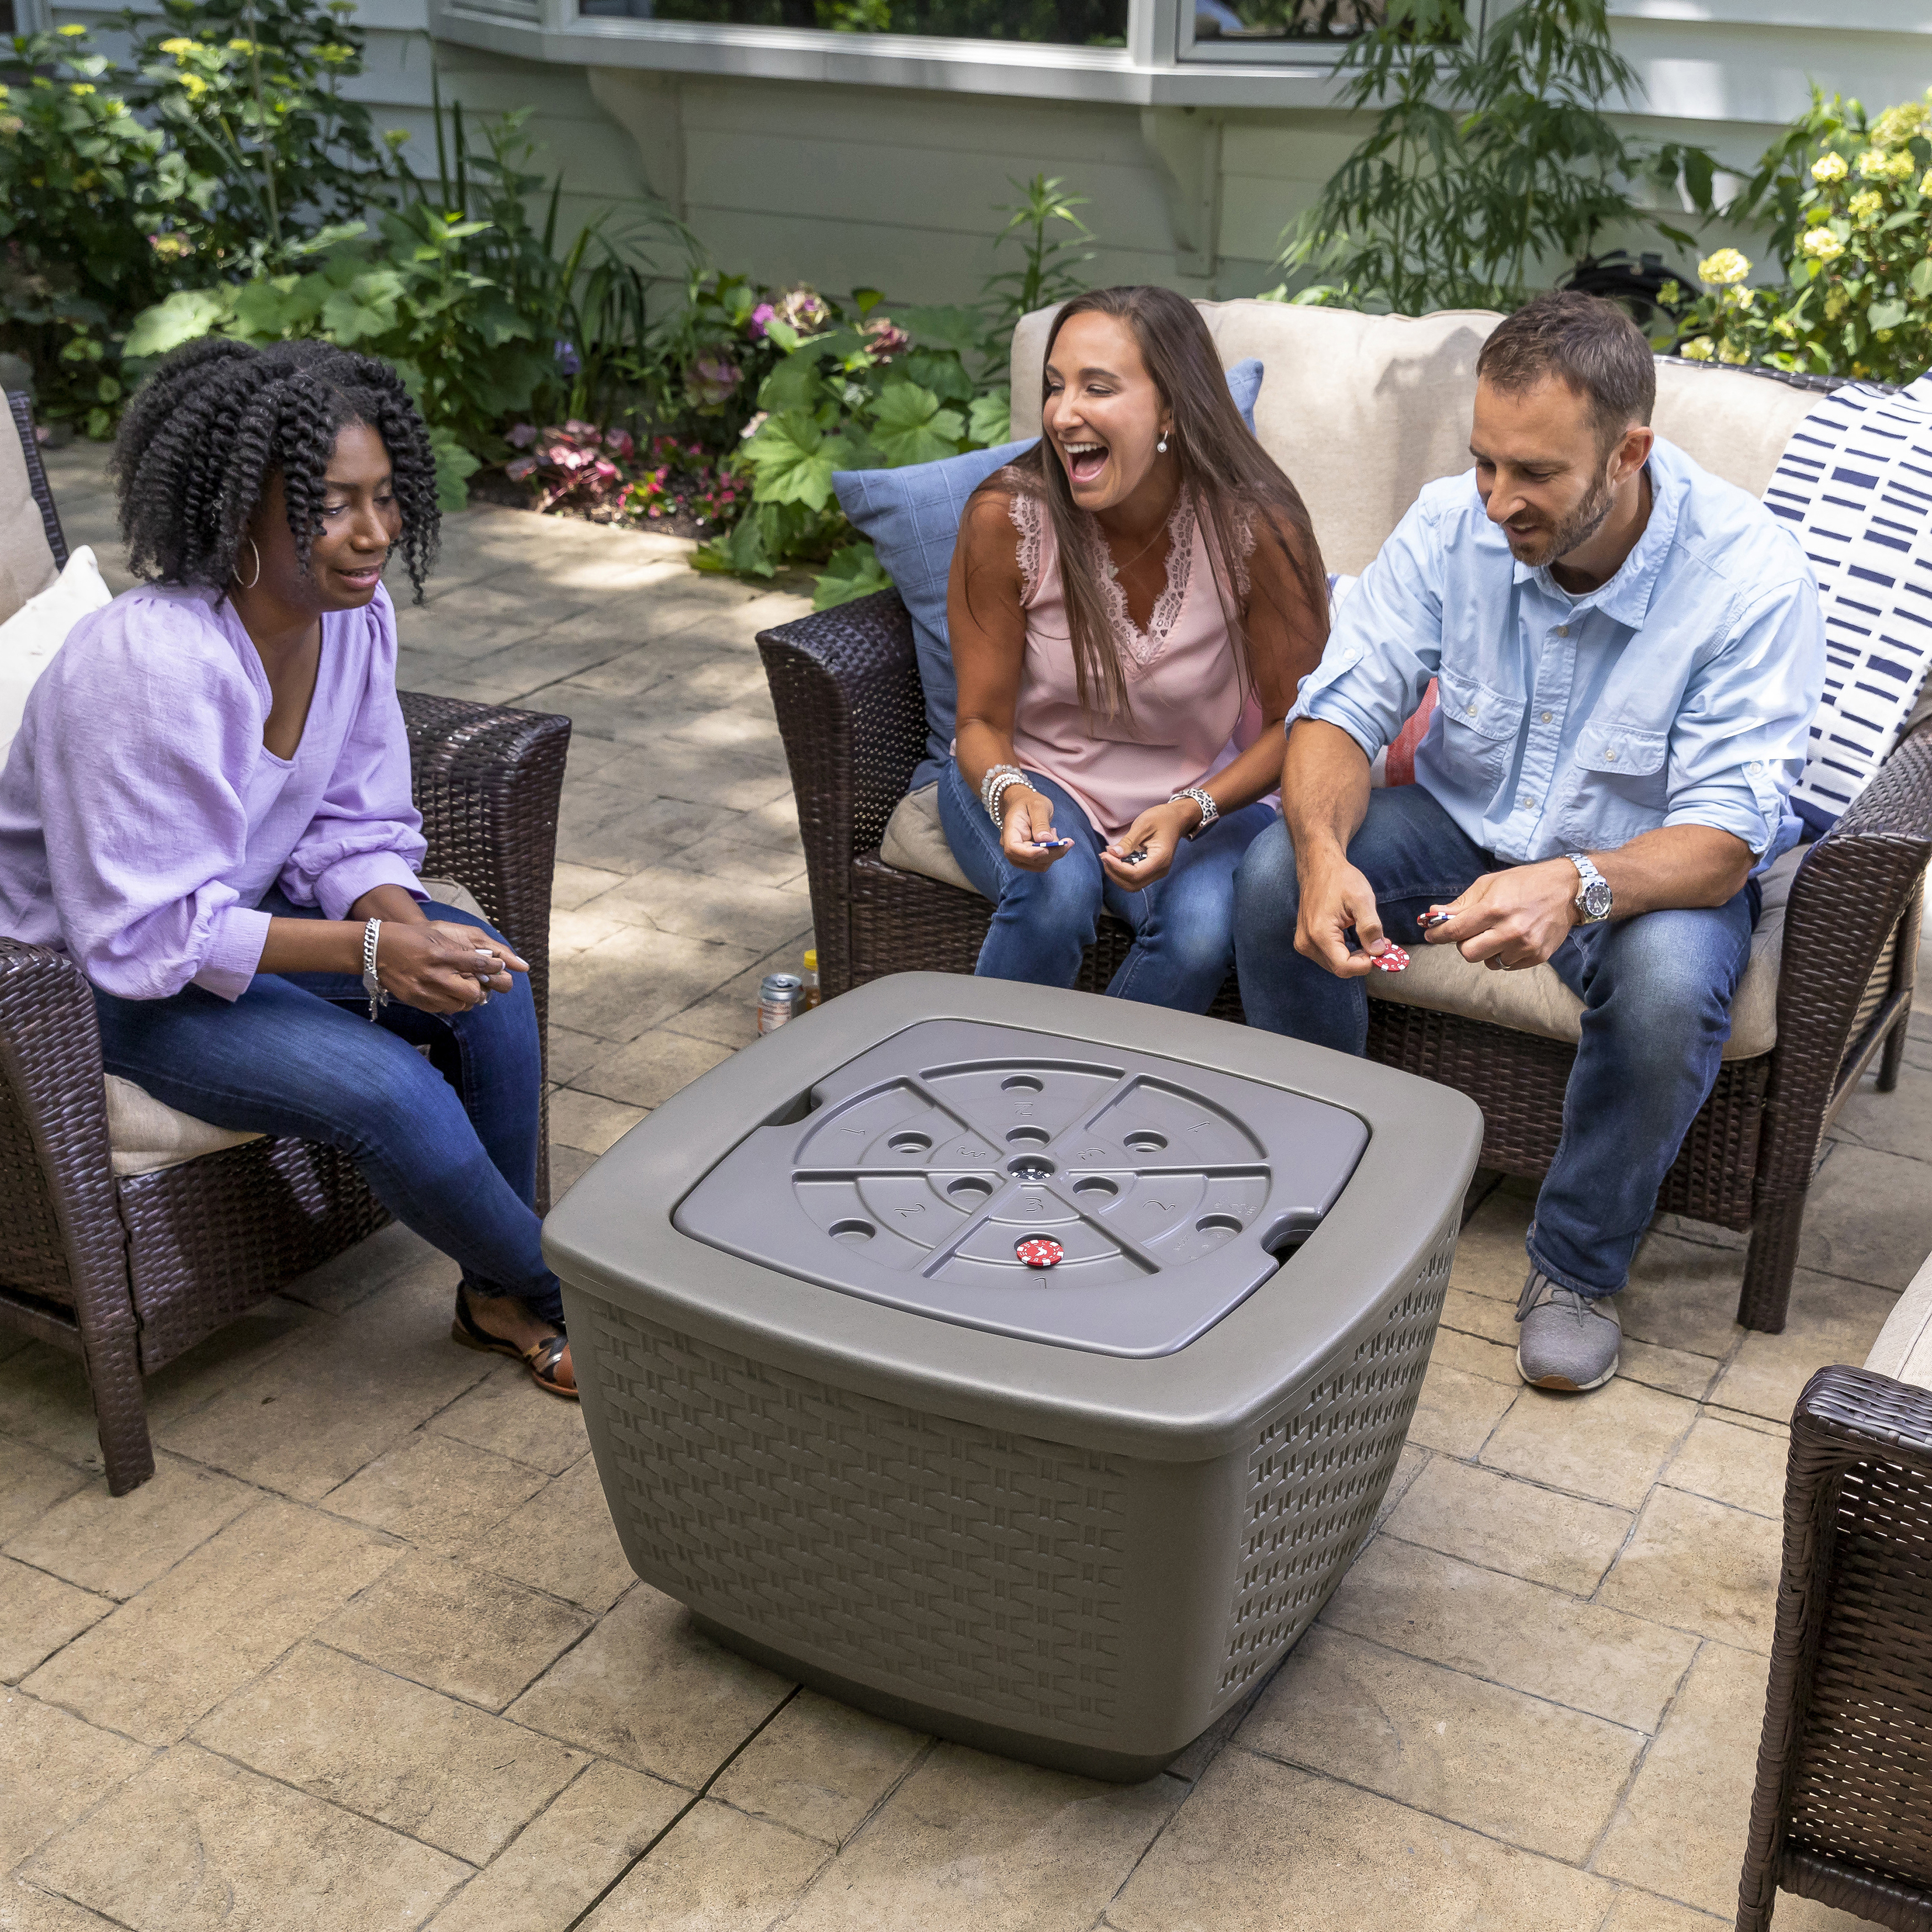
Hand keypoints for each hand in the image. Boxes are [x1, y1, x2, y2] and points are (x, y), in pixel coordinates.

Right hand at [376, 920, 527, 1013]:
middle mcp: (435, 975)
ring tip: (460, 988)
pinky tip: (446, 993)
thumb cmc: (411, 938)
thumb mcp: (437, 935)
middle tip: (476, 983)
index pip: (478, 965)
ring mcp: (425, 990)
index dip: (493, 967)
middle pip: (472, 993)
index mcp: (442, 955)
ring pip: (460, 1005)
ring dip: (465, 998)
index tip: (499, 966)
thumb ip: (460, 950)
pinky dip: (449, 1003)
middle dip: (478, 989)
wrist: (377, 950)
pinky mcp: (417, 1001)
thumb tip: (484, 961)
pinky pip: (444, 1009)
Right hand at [1000, 788, 1070, 871]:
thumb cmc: (1029, 802)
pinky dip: (1053, 854)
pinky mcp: (1028, 858)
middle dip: (1052, 853)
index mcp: (1010, 831)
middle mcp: (1011, 847)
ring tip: (1054, 833)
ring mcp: (1019, 854)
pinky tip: (1052, 839)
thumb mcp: (1037, 805)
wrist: (1024, 804)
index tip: (1048, 849)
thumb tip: (1046, 840)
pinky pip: (1042, 863)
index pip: (1013, 849)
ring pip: (1039, 864)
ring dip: (1054, 854)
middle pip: (1029, 860)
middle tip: (1067, 840)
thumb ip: (1041, 823)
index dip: (1031, 853)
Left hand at [1102, 799, 1196, 886]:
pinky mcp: (1152, 871)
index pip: (1135, 874)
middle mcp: (1160, 870)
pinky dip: (1122, 871)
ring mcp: (1157, 872)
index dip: (1117, 867)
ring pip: (1132, 884)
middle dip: (1115, 873)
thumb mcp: (1143, 824)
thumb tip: (1113, 854)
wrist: (1176, 819)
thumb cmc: (1162, 818)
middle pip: (1132, 884)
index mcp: (1161, 859)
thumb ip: (1128, 841)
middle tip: (1104, 856)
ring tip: (1108, 857)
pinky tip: (1116, 858)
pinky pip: (1135, 878)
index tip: (1105, 854)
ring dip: (1117, 874)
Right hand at [1296, 852, 1396, 979]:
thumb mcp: (1362, 899)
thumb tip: (1378, 951)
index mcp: (1319, 933)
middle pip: (1339, 968)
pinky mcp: (1304, 940)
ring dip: (1353, 958)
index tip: (1381, 952)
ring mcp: (1303, 943)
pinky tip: (1354, 939)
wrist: (1318, 867)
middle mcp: (1307, 943)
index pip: (1344, 967)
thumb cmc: (1340, 879)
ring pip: (1334, 964)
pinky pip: (1328, 956)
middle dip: (1361, 961)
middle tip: (1379, 943)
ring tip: (1368, 939)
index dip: (1365, 965)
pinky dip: (1344, 953)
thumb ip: (1371, 927)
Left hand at [1420, 860, 1577, 970]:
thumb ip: (1461, 904)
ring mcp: (1525, 946)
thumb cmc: (1524, 883)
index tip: (1431, 935)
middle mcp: (1510, 930)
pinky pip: (1507, 965)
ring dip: (1486, 950)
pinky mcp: (1537, 956)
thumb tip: (1432, 915)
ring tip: (1497, 933)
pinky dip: (1503, 955)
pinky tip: (1512, 939)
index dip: (1438, 934)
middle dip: (1464, 943)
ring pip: (1487, 962)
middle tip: (1471, 931)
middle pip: (1468, 953)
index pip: (1455, 931)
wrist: (1567, 890)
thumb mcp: (1489, 884)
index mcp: (1494, 909)